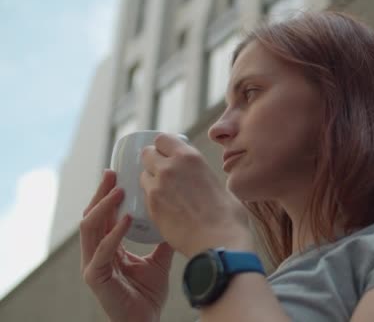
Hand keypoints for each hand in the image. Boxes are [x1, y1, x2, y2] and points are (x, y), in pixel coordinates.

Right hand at [80, 170, 173, 321]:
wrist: (146, 320)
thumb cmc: (148, 293)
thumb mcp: (158, 259)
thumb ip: (162, 239)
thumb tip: (177, 216)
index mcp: (108, 246)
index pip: (103, 214)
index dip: (107, 194)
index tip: (117, 173)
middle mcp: (96, 252)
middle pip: (92, 215)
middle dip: (102, 193)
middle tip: (113, 173)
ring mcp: (92, 264)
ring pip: (90, 227)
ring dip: (104, 206)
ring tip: (119, 190)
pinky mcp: (95, 277)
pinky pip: (102, 250)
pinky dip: (114, 233)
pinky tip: (125, 219)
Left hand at [140, 133, 253, 257]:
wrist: (220, 243)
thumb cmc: (228, 218)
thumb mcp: (220, 185)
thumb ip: (204, 177)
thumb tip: (202, 181)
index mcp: (190, 157)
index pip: (162, 139)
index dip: (164, 147)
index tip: (168, 155)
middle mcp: (170, 167)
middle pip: (147, 154)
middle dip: (153, 162)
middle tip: (164, 174)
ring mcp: (157, 187)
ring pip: (143, 175)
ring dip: (151, 181)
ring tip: (165, 195)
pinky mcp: (151, 207)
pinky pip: (144, 196)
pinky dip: (151, 200)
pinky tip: (165, 210)